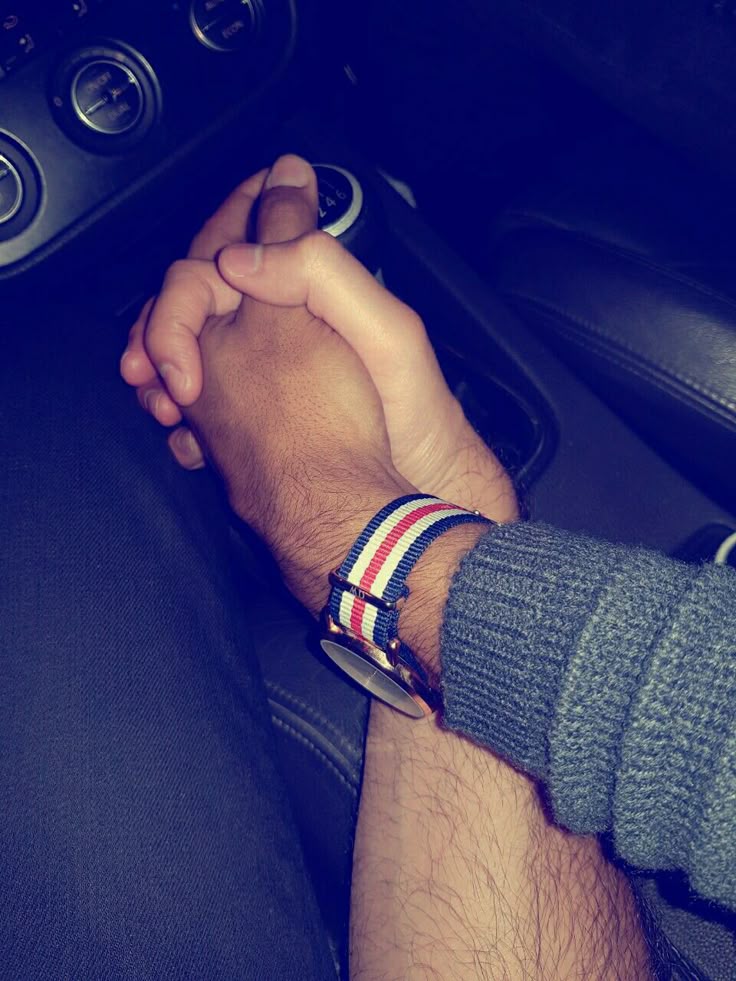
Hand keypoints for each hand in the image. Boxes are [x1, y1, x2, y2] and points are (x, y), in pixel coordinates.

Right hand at [121, 157, 517, 523]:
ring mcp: (265, 371)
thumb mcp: (385, 330)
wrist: (413, 485)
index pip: (237, 244)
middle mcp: (281, 324)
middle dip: (161, 326)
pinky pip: (203, 398)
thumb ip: (322, 276)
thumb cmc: (412, 410)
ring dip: (163, 369)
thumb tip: (240, 261)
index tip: (178, 304)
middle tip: (152, 364)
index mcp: (309, 288)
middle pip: (196, 301)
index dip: (199, 256)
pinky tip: (183, 429)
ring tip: (165, 400)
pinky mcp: (257, 413)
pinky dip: (182, 410)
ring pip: (190, 350)